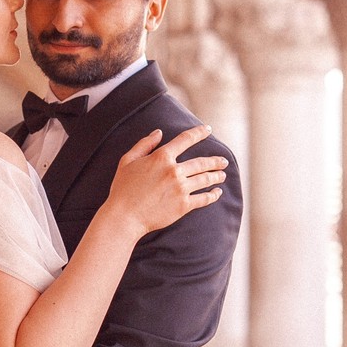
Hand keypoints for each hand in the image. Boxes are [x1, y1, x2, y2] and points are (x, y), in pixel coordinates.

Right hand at [108, 125, 226, 233]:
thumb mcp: (128, 161)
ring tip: (222, 175)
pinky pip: (203, 198)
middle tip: (224, 161)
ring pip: (205, 179)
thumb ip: (144, 144)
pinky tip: (217, 192)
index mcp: (161, 157)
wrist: (124, 216)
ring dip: (216, 176)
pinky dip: (213, 195)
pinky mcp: (183, 206)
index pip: (185, 140)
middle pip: (201, 162)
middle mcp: (174, 171)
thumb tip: (159, 132)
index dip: (198, 133)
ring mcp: (180, 189)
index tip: (207, 130)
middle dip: (215, 161)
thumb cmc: (123, 188)